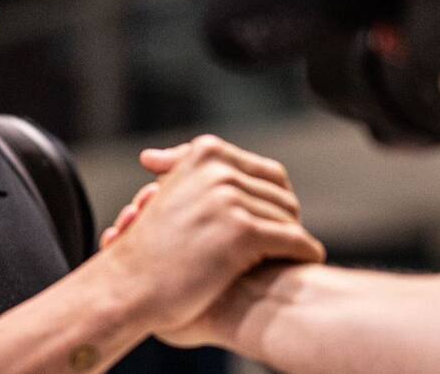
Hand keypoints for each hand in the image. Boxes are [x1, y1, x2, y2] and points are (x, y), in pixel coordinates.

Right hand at [98, 134, 324, 334]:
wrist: (129, 286)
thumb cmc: (151, 249)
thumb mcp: (171, 194)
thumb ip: (203, 177)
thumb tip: (230, 169)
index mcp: (205, 154)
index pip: (267, 172)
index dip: (276, 198)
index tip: (276, 217)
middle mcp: (219, 170)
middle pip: (281, 195)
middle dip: (286, 219)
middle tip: (287, 239)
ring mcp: (230, 200)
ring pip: (288, 218)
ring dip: (293, 238)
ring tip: (293, 254)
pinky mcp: (242, 232)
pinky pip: (293, 239)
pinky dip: (305, 250)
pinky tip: (310, 259)